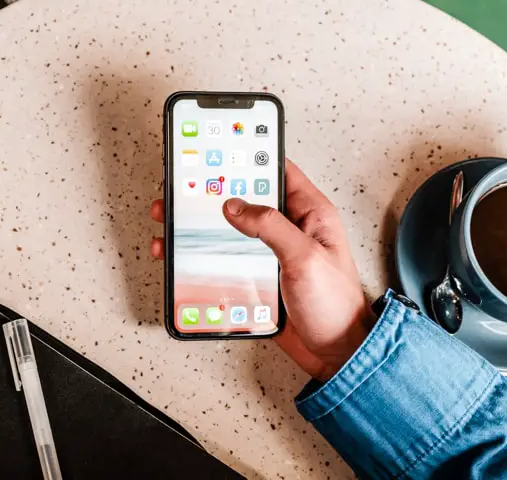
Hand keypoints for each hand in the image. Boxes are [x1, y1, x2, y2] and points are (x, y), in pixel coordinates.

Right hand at [150, 160, 375, 380]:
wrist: (335, 353)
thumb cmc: (335, 305)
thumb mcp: (306, 257)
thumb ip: (271, 227)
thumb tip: (236, 205)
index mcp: (310, 214)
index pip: (277, 172)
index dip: (249, 158)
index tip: (219, 153)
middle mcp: (289, 229)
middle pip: (245, 200)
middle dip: (213, 193)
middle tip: (182, 188)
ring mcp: (270, 254)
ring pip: (229, 231)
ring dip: (201, 226)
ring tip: (171, 221)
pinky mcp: (257, 277)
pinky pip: (225, 260)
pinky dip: (202, 257)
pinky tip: (183, 257)